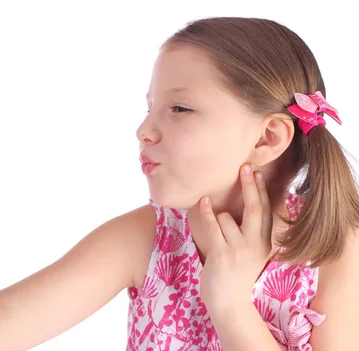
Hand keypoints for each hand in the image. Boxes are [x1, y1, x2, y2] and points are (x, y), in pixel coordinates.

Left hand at [199, 164, 274, 316]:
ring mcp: (239, 250)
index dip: (262, 191)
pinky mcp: (222, 254)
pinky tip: (203, 201)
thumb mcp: (253, 252)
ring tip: (217, 234)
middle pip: (255, 208)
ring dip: (217, 217)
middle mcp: (256, 245)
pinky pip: (213, 226)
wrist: (228, 302)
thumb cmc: (236, 273)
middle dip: (250, 186)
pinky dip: (207, 212)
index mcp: (266, 243)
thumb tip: (249, 201)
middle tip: (245, 166)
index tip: (257, 172)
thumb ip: (253, 231)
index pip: (267, 211)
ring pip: (227, 217)